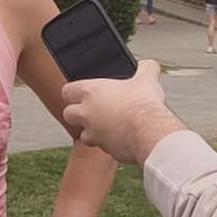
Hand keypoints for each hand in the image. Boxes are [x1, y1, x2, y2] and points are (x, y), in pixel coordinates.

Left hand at [63, 60, 179, 165]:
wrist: (149, 132)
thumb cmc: (143, 104)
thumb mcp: (147, 79)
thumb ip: (145, 69)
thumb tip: (148, 66)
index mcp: (91, 92)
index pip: (67, 91)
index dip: (74, 92)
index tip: (82, 93)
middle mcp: (87, 114)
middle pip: (68, 114)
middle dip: (77, 114)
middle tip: (93, 111)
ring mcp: (94, 134)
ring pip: (83, 134)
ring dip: (92, 132)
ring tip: (109, 126)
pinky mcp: (106, 150)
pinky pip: (102, 147)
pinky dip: (110, 144)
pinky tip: (123, 138)